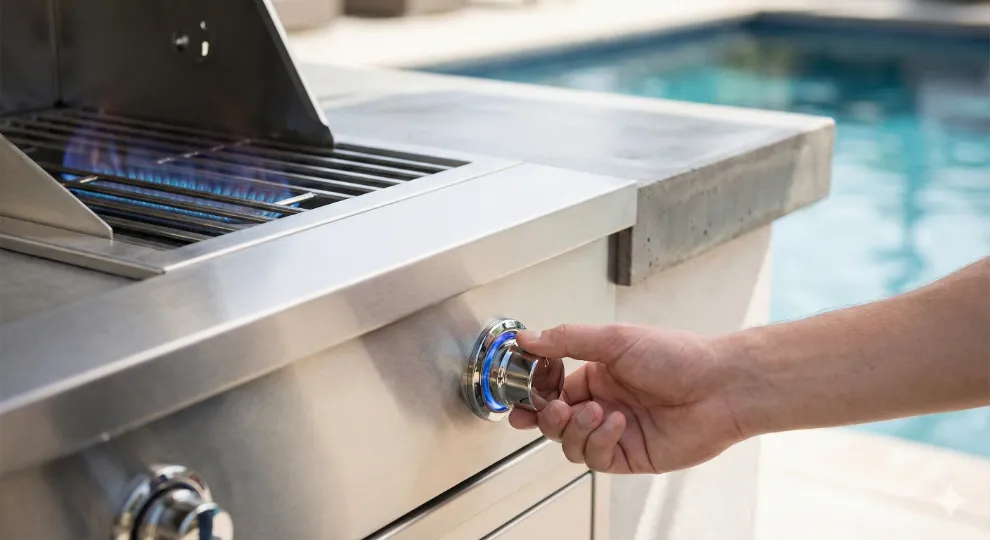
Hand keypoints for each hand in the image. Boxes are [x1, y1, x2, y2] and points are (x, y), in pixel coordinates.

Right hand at [509, 324, 745, 473]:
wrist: (720, 386)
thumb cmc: (678, 357)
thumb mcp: (615, 339)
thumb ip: (566, 339)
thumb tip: (527, 337)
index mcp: (597, 374)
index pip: (550, 389)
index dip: (533, 394)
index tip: (520, 392)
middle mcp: (604, 403)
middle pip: (554, 421)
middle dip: (547, 416)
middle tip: (554, 408)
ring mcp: (615, 432)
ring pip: (570, 443)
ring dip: (576, 428)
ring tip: (597, 412)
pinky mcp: (630, 456)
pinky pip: (595, 459)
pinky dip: (598, 441)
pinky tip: (616, 424)